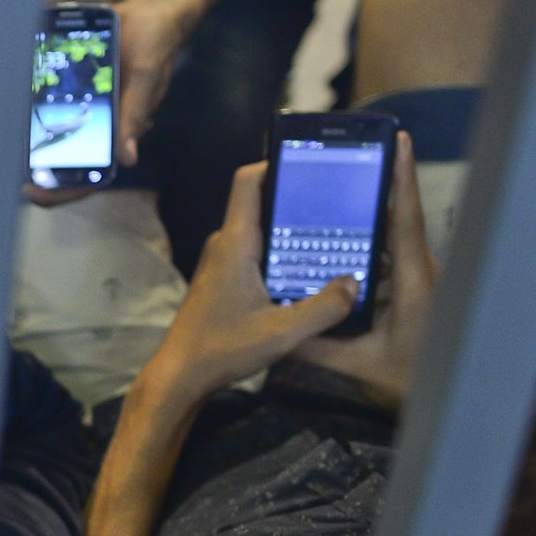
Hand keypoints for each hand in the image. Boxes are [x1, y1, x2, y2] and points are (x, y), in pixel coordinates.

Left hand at [23, 0, 192, 206]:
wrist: (147, 14)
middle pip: (64, 157)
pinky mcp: (71, 85)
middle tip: (4, 171)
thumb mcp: (145, 79)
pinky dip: (29, 103)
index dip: (63, 190)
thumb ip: (135, 115)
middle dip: (36, 169)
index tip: (33, 193)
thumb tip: (128, 159)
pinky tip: (7, 101)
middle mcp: (98, 124)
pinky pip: (47, 99)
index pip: (91, 174)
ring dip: (27, 139)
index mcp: (118, 132)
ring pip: (52, 131)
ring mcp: (83, 106)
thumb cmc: (153, 49)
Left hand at [141, 163, 359, 404]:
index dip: (275, 162)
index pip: (248, 182)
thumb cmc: (222, 349)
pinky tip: (311, 269)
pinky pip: (256, 253)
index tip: (310, 160)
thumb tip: (355, 283)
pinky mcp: (224, 280)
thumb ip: (324, 307)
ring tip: (335, 233)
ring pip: (262, 231)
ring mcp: (222, 262)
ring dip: (293, 231)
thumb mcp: (283, 332)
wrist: (180, 375)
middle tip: (341, 202)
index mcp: (235, 243)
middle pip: (262, 204)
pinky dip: (282, 253)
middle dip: (299, 199)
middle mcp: (225, 245)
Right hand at [293, 132, 434, 407]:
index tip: (399, 140)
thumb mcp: (358, 365)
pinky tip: (342, 235)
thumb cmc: (413, 379)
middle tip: (345, 155)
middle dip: (376, 182)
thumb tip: (277, 327)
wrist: (452, 394)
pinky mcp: (417, 284)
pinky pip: (393, 251)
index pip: (406, 220)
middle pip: (398, 216)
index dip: (401, 179)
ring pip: (394, 233)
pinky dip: (370, 237)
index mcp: (415, 283)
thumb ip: (317, 344)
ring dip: (370, 211)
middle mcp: (423, 271)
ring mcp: (422, 276)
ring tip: (335, 188)